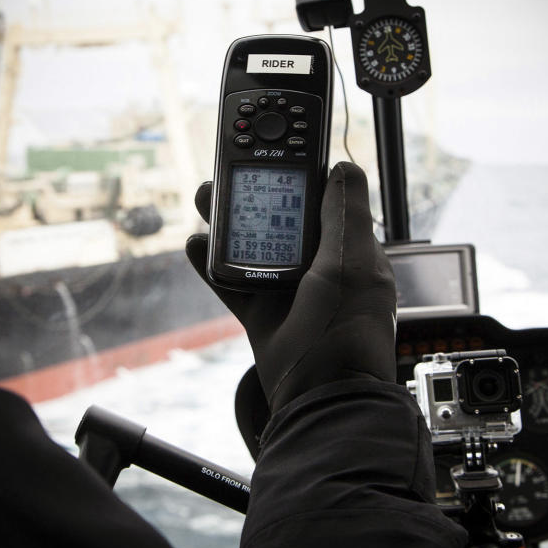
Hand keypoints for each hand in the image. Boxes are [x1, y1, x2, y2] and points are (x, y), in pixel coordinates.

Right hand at [185, 162, 396, 412]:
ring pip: (252, 244)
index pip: (321, 200)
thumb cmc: (345, 332)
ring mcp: (288, 291)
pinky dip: (212, 264)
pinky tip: (195, 245)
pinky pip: (232, 281)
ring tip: (204, 198)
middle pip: (280, 217)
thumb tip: (343, 167)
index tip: (272, 148)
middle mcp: (319, 267)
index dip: (297, 174)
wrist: (321, 398)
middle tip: (227, 170)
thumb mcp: (353, 263)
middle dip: (252, 192)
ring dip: (226, 222)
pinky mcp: (263, 313)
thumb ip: (345, 215)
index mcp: (348, 250)